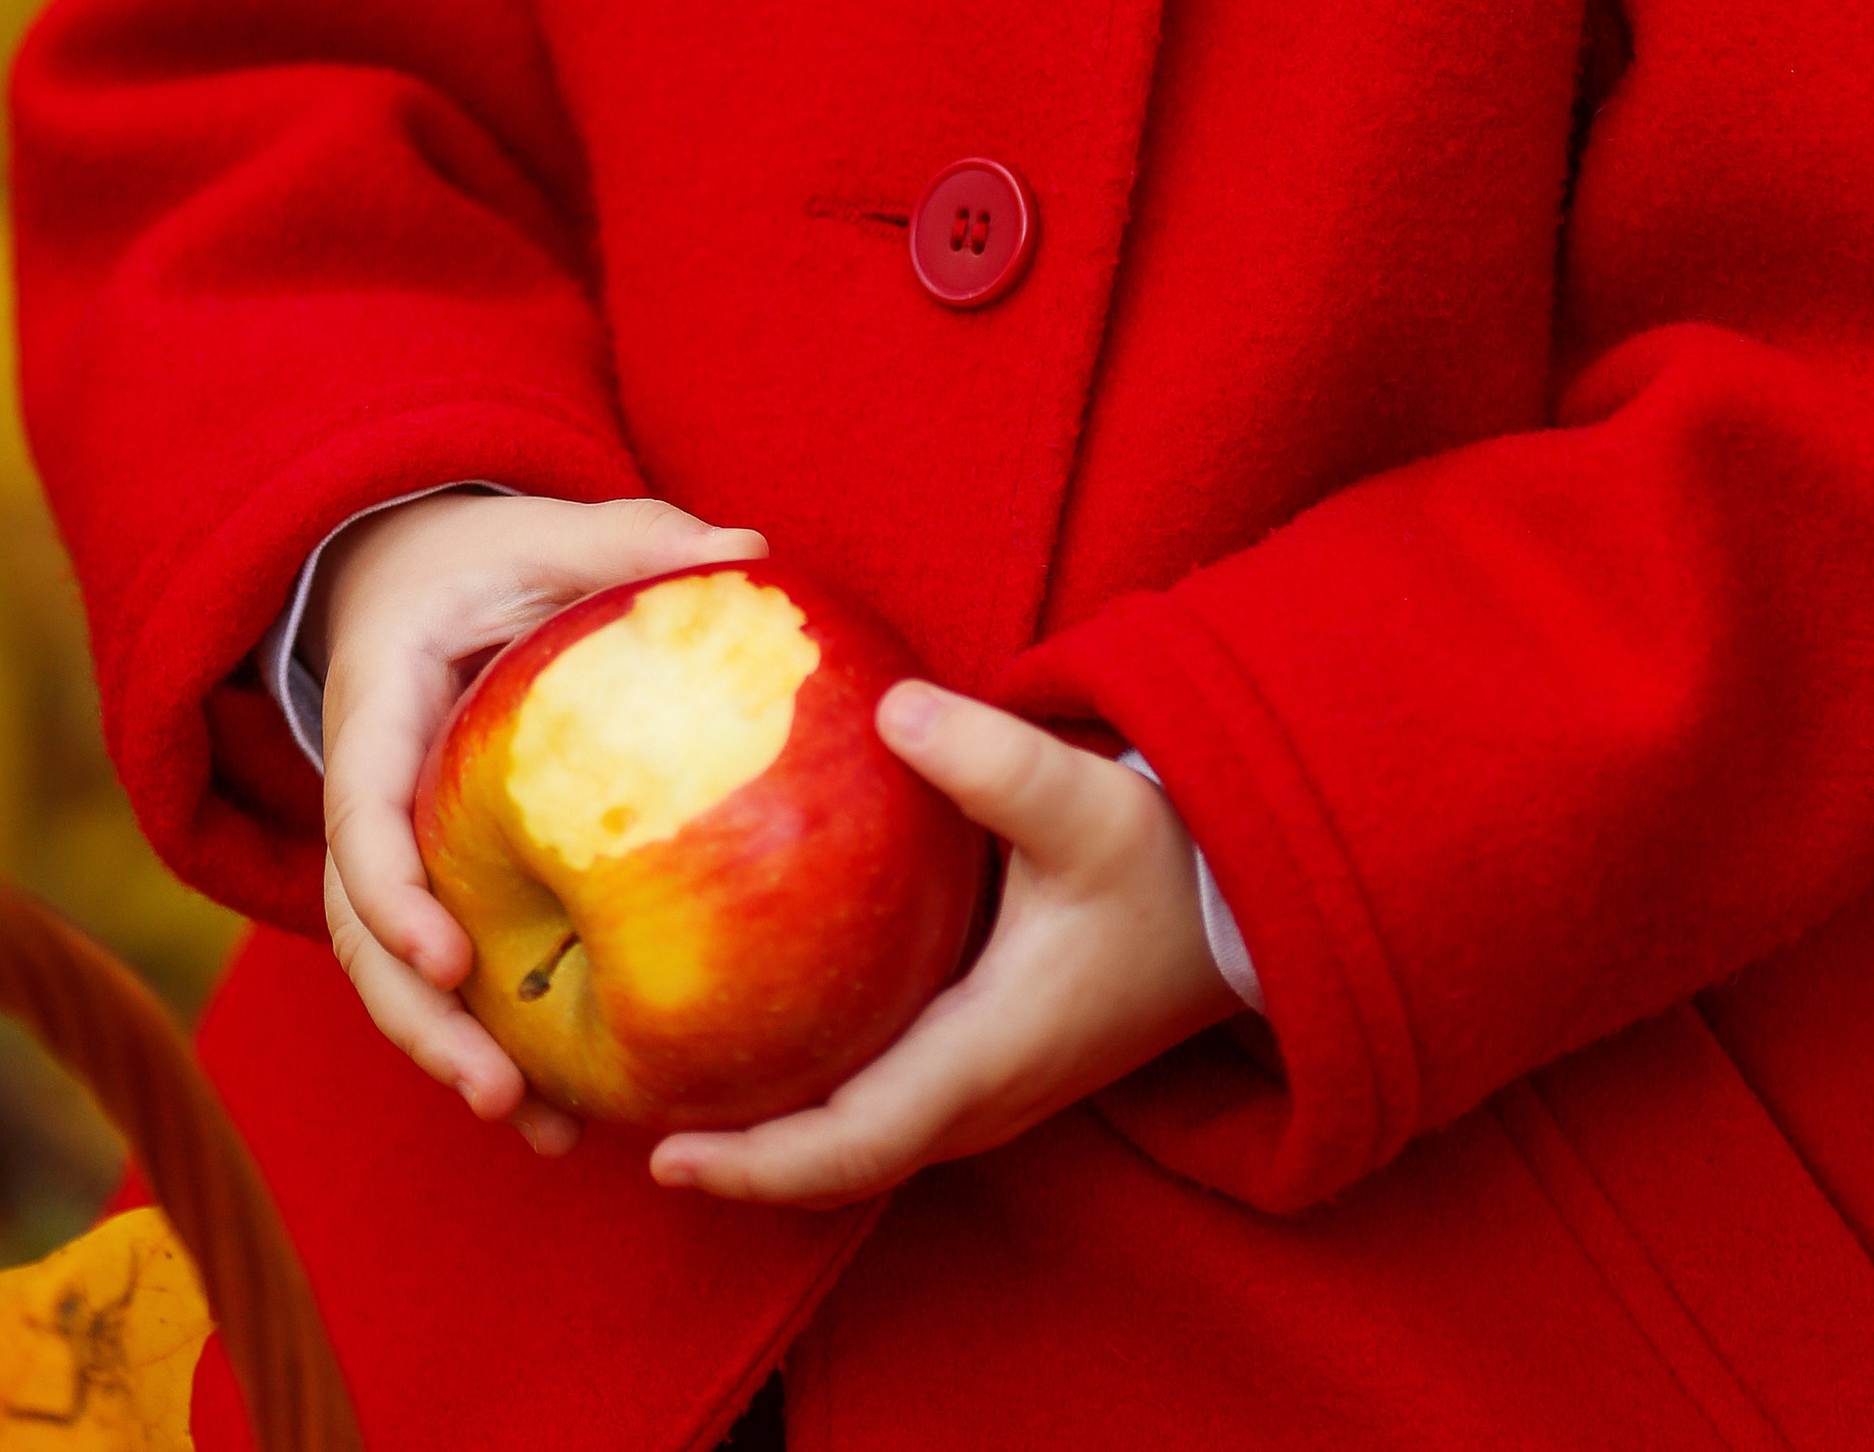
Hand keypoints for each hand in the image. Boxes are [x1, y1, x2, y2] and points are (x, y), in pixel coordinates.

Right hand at [315, 488, 765, 1155]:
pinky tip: (572, 1109)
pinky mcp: (433, 882)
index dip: (393, 894)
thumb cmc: (489, 555)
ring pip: (397, 974)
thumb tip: (752, 552)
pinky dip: (497, 1035)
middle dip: (423, 1022)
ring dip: (457, 1056)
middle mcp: (368, 795)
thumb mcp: (550, 533)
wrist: (413, 578)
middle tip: (499, 1094)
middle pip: (365, 932)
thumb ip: (636, 539)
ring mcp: (392, 849)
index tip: (448, 959)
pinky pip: (451, 969)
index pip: (362, 813)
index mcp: (379, 709)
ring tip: (547, 1134)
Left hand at [650, 685, 1240, 1205]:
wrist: (1242, 905)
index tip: (662, 1156)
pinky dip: (814, 1094)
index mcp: (985, 1054)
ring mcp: (987, 1088)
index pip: (850, 1144)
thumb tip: (888, 710)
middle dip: (739, 1159)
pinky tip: (765, 1031)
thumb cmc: (1165, 863)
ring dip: (772, 1134)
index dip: (756, 1163)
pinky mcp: (990, 1057)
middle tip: (631, 1122)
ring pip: (858, 1140)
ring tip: (674, 1085)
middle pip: (836, 1164)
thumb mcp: (1084, 802)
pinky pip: (881, 1101)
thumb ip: (988, 760)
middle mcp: (978, 1095)